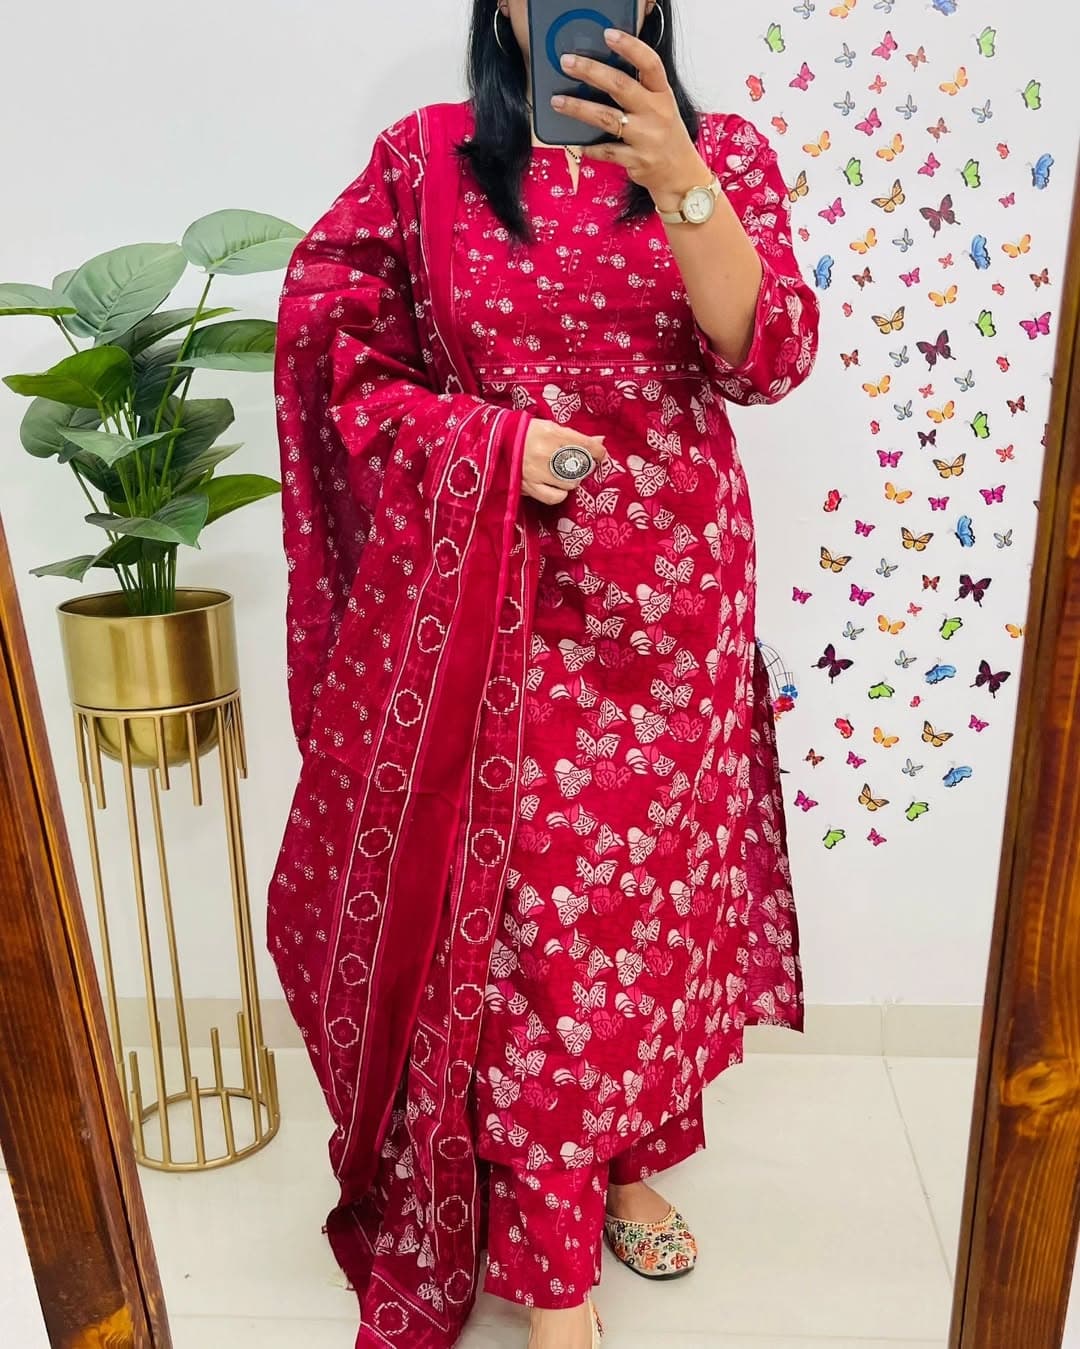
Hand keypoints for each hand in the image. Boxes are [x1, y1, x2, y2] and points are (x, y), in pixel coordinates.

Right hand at [521, 419, 606, 505]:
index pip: (585, 445)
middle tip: (580, 464)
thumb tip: (600, 441)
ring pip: (570, 483)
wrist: (497, 440)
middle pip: (580, 467)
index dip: (598, 452)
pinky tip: (557, 487)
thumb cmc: (526, 433)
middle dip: (584, 466)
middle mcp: (545, 453)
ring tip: (565, 474)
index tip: (600, 455)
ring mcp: (537, 471)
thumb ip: (574, 436)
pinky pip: (554, 497)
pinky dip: (560, 493)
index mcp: (552, 433)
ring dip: (572, 479)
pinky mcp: (528, 486)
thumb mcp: (550, 427)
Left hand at [551, 29, 710, 211]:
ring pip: (607, 118)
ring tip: (557, 101)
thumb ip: (639, 91)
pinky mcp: (637, 161)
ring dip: (579, 108)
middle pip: (620, 86)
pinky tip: (579, 144)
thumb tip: (600, 74)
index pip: (650, 64)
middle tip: (567, 63)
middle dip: (591, 72)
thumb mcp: (661, 108)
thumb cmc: (665, 137)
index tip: (608, 35)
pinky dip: (591, 148)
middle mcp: (656, 113)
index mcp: (663, 95)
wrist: (681, 176)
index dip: (630, 47)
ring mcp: (647, 138)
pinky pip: (607, 151)